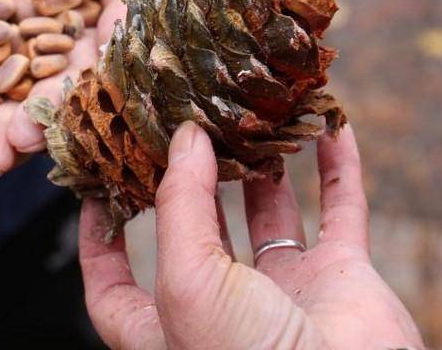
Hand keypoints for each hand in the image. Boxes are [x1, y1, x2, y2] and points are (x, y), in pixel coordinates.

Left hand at [79, 122, 423, 349]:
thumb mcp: (187, 281)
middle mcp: (225, 307)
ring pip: (270, 213)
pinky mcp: (343, 280)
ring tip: (251, 114)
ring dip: (265, 165)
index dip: (99, 239)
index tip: (98, 183)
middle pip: (199, 230)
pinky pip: (342, 212)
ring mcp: (287, 293)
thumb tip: (185, 138)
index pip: (114, 284)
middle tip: (187, 120)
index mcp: (169, 327)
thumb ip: (180, 205)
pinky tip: (331, 126)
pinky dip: (339, 169)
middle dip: (193, 176)